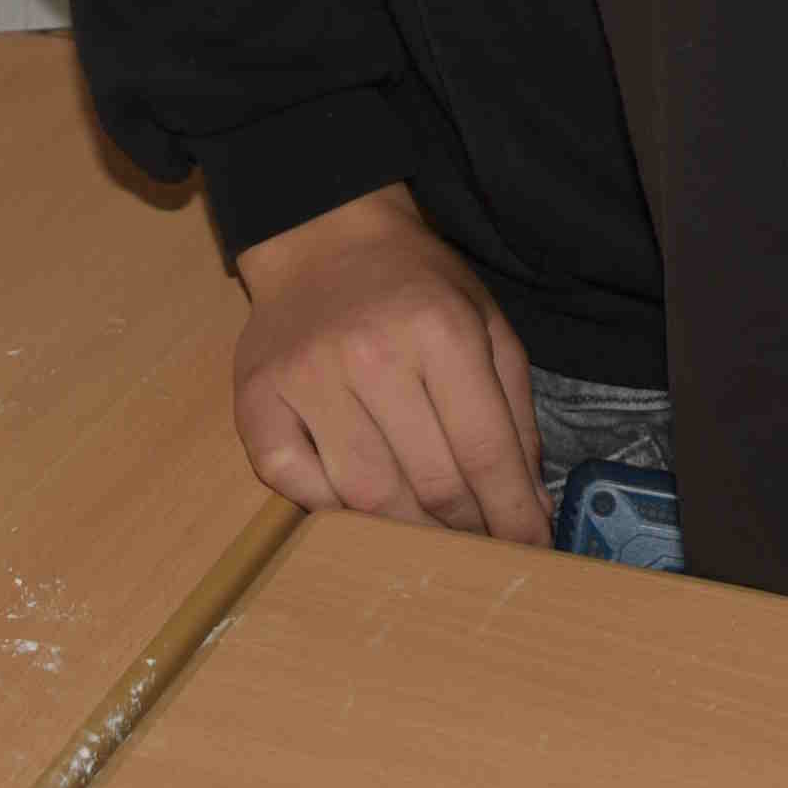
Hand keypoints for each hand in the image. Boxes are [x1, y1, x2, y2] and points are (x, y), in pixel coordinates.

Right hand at [228, 190, 545, 546]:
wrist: (323, 240)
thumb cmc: (416, 287)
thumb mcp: (487, 325)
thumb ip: (514, 413)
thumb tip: (531, 503)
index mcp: (440, 330)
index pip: (485, 451)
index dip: (514, 513)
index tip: (530, 547)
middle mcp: (370, 355)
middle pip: (431, 483)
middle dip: (468, 528)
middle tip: (483, 541)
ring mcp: (306, 380)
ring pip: (366, 497)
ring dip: (408, 531)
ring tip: (432, 532)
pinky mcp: (256, 401)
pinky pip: (297, 488)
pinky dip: (335, 511)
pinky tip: (362, 504)